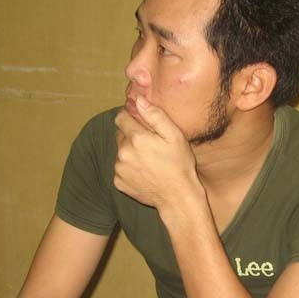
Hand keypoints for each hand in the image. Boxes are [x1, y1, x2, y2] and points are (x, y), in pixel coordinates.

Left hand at [114, 97, 199, 211]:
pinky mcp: (118, 182)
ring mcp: (119, 169)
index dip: (131, 117)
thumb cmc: (180, 165)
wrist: (177, 197)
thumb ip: (155, 115)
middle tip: (151, 145)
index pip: (121, 117)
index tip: (142, 123)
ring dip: (130, 153)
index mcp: (136, 138)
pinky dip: (129, 168)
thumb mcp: (174, 136)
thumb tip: (138, 100)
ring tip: (150, 161)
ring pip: (120, 152)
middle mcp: (123, 153)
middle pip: (120, 135)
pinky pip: (120, 169)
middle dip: (132, 136)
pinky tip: (145, 173)